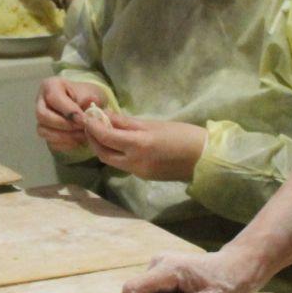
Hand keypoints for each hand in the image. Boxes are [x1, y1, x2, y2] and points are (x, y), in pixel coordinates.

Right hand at [35, 77, 108, 151]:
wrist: (84, 104)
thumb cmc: (84, 96)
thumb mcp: (89, 92)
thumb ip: (88, 99)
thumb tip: (89, 108)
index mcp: (50, 85)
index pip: (54, 98)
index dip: (68, 111)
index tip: (84, 120)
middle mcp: (40, 101)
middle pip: (42, 115)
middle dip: (63, 124)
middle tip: (81, 127)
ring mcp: (41, 118)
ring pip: (43, 130)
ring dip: (64, 136)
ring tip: (82, 136)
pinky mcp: (45, 132)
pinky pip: (49, 141)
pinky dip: (65, 144)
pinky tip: (78, 141)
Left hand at [84, 111, 205, 182]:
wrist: (204, 158)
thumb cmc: (183, 135)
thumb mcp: (154, 124)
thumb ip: (127, 123)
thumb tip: (106, 116)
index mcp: (138, 145)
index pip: (105, 137)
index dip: (92, 127)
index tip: (87, 116)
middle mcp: (134, 162)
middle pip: (103, 154)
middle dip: (93, 140)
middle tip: (91, 125)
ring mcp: (139, 172)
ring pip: (112, 161)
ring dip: (103, 148)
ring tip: (103, 132)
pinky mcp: (144, 177)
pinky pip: (124, 165)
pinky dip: (117, 154)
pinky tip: (119, 143)